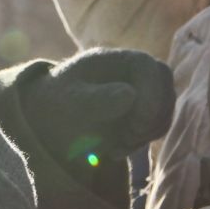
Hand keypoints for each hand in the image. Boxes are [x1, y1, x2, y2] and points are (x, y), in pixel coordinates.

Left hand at [0, 50, 173, 208]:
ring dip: (147, 131)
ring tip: (117, 148)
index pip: (151, 69)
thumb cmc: (53, 106)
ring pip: (164, 106)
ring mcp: (137, 87)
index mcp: (112, 60)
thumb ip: (97, 99)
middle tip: (126, 141)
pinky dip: (144, 138)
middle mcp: (128, 70)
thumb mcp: (69, 104)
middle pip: (164, 85)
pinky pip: (156, 122)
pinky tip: (117, 149)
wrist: (44, 119)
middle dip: (152, 117)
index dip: (151, 99)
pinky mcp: (138, 107)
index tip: (132, 129)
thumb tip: (129, 95)